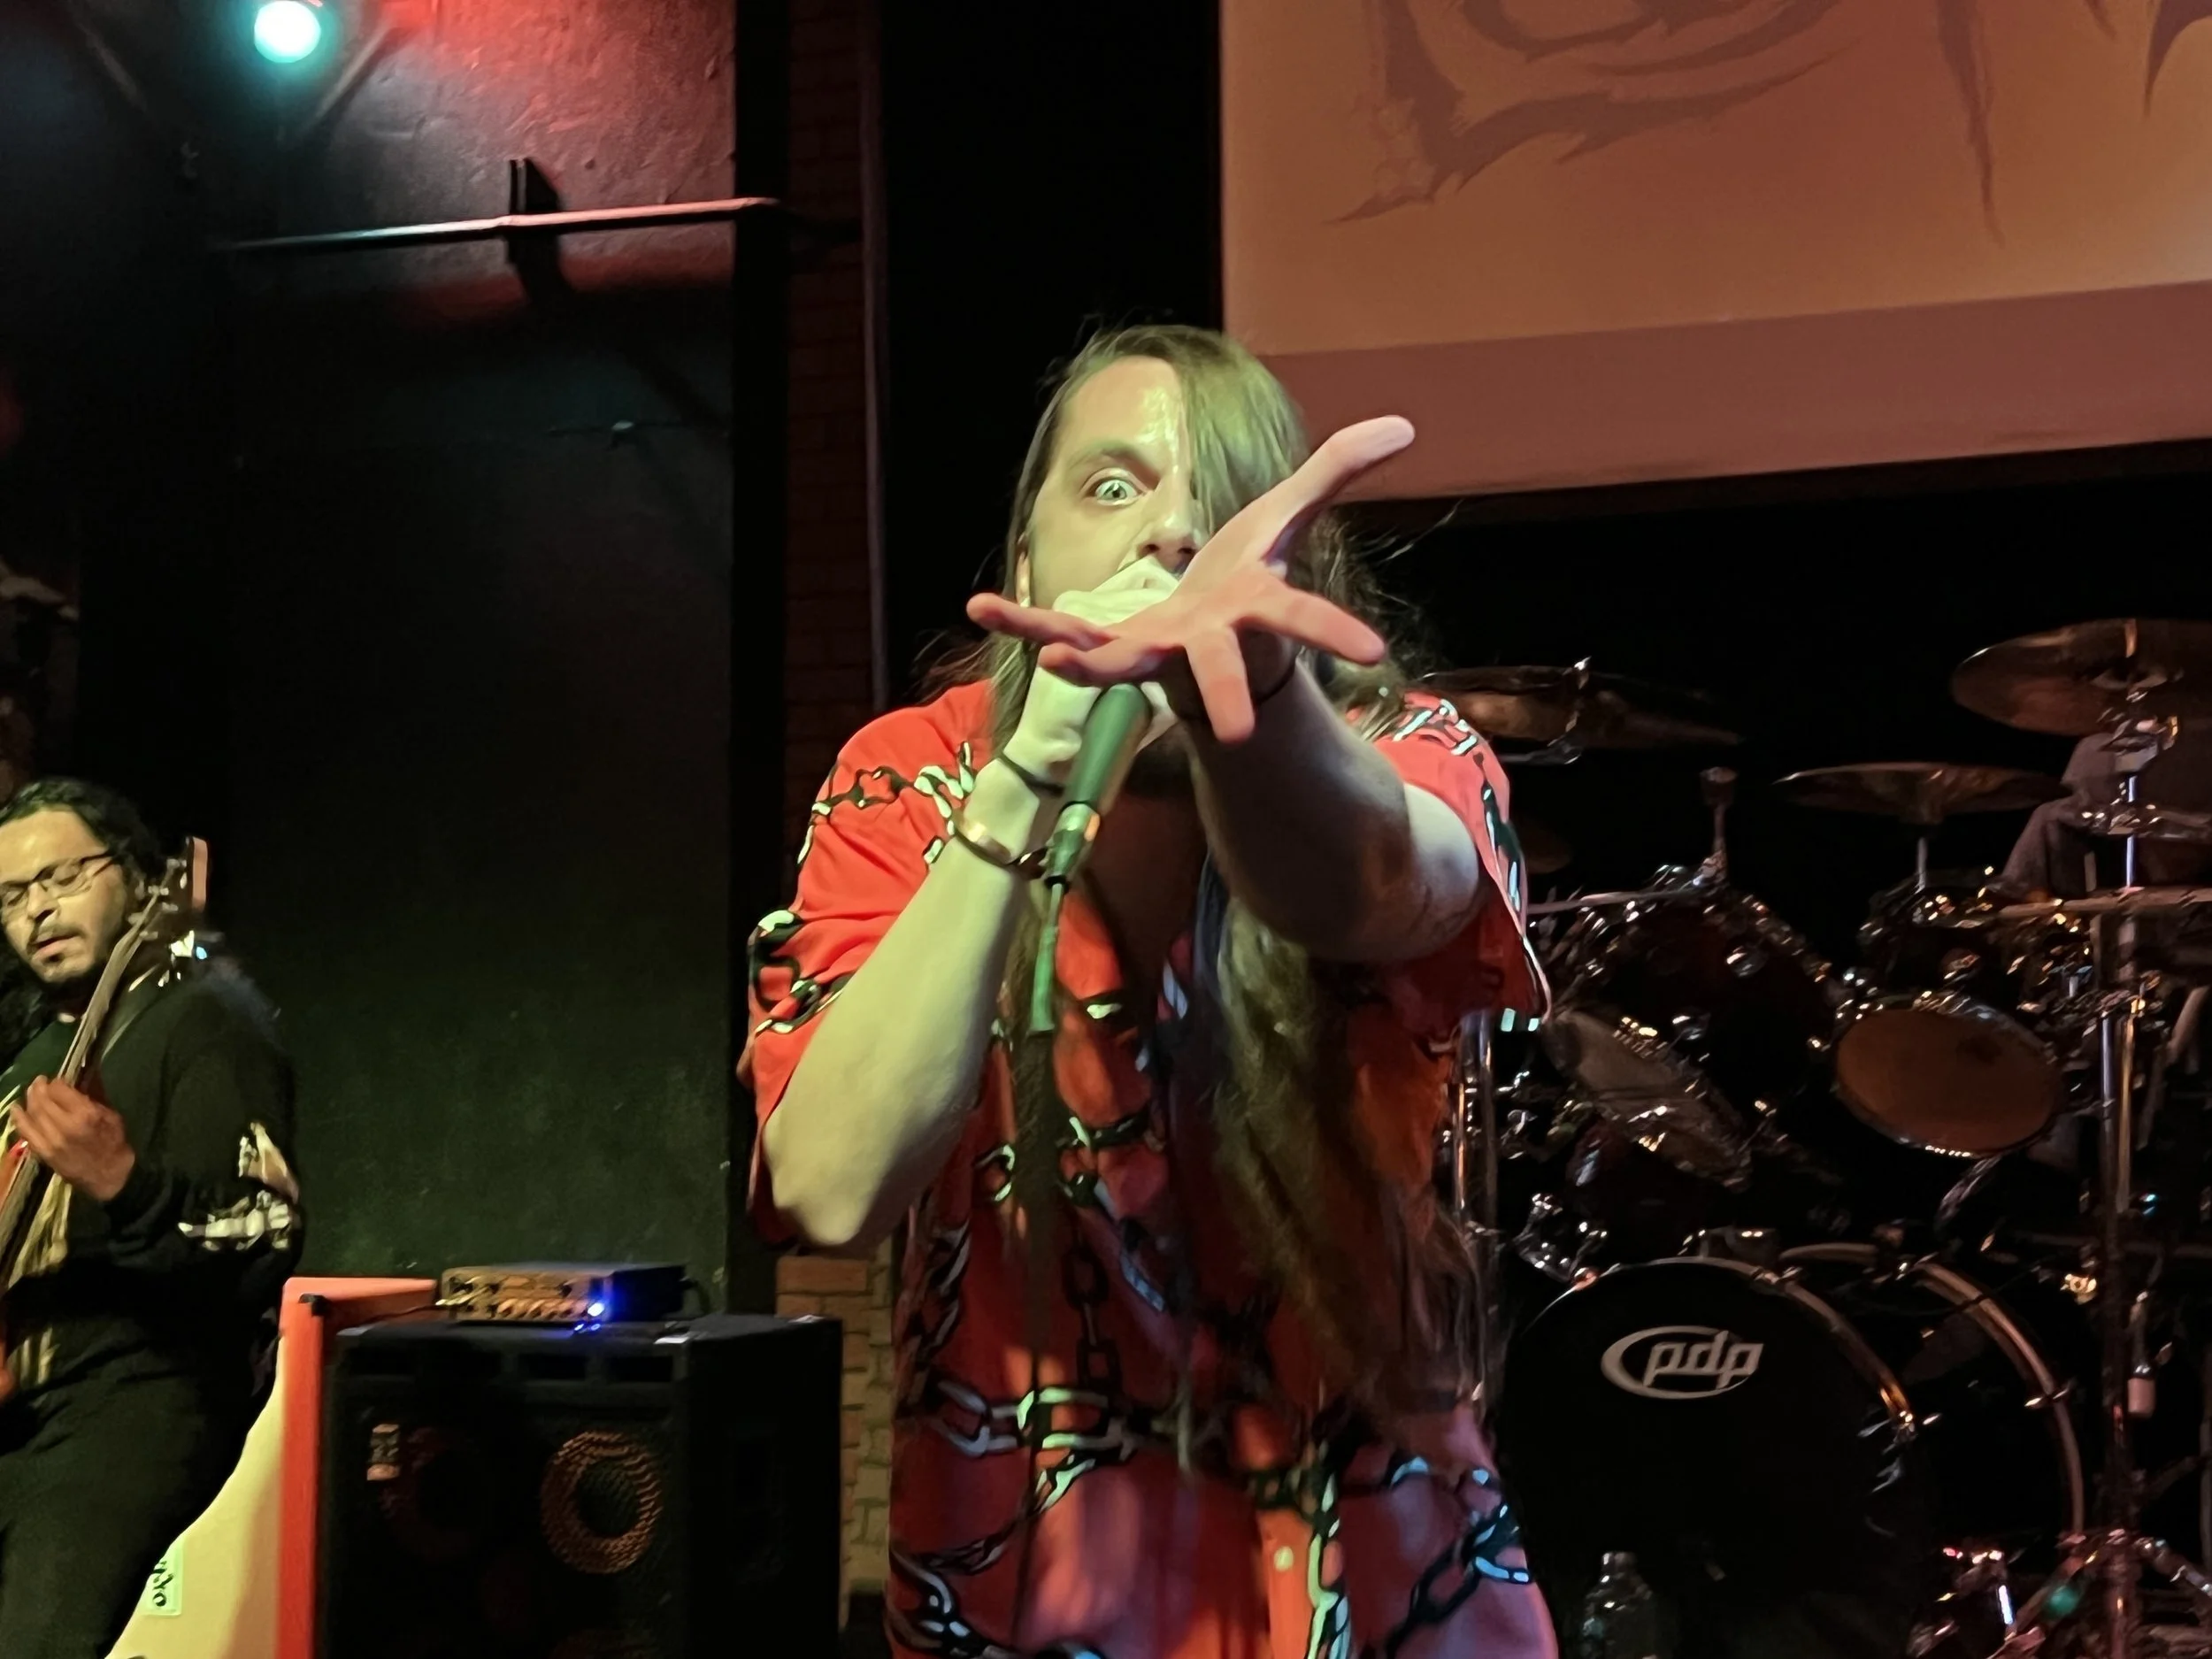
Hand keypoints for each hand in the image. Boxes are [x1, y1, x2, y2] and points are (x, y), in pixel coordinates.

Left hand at [15, 1076, 134, 1202]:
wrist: (109, 1175)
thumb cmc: (114, 1143)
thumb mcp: (112, 1116)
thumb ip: (95, 1096)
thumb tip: (85, 1075)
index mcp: (86, 1115)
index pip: (60, 1089)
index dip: (57, 1082)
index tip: (59, 1080)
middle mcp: (65, 1126)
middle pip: (43, 1099)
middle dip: (40, 1087)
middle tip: (40, 1081)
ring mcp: (51, 1140)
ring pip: (33, 1113)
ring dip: (30, 1099)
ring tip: (32, 1091)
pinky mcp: (43, 1151)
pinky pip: (26, 1131)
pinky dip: (19, 1118)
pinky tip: (16, 1109)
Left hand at [968, 418, 1412, 742]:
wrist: (1206, 640)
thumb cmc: (1249, 583)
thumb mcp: (1289, 517)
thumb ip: (1337, 473)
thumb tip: (1405, 426)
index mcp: (1252, 612)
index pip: (1302, 617)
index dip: (1335, 631)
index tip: (1375, 654)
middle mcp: (1201, 643)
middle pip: (1217, 672)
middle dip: (1224, 695)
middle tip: (1240, 732)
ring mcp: (1149, 652)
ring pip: (1119, 664)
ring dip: (1086, 663)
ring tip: (1055, 656)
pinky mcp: (1106, 646)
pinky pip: (1058, 631)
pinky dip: (1020, 621)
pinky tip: (978, 605)